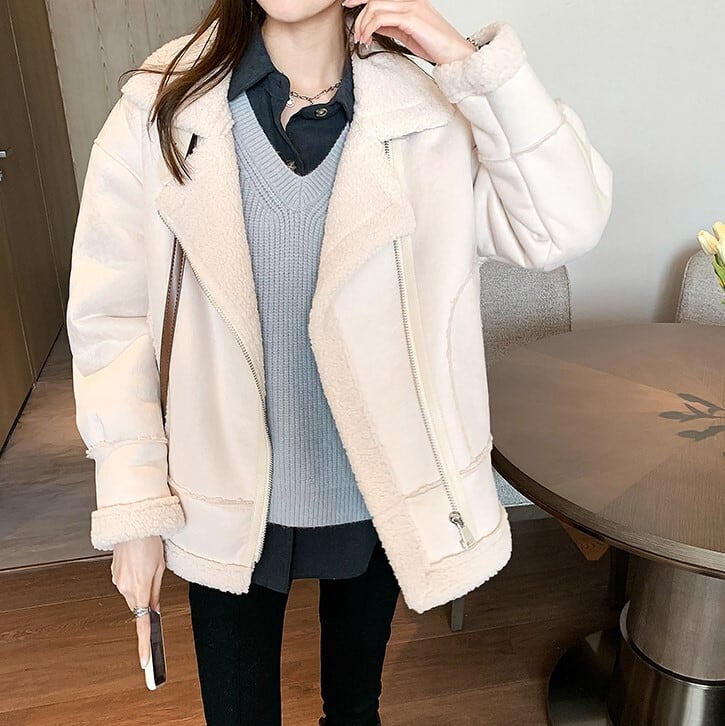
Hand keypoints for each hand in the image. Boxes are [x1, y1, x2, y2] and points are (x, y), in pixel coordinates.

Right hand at [111, 535, 165, 668]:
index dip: (145, 644)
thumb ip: (156, 591)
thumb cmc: (150, 541)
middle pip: (139, 605)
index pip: (143, 623)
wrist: (132, 523)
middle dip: (147, 599)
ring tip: (148, 563)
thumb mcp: (160, 567)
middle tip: (155, 576)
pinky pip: (127, 583)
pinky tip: (138, 562)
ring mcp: (117, 581)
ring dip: (141, 585)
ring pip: (133, 594)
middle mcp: (125, 588)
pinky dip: (134, 577)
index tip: (145, 661)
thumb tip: (154, 610)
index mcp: (140, 588)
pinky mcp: (114, 574)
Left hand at [342, 0, 476, 64]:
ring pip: (374, 6)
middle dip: (358, 12)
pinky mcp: (411, 17)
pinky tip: (368, 40)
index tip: (348, 4)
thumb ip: (390, 25)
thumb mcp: (406, 33)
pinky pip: (380, 18)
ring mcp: (411, 6)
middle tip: (355, 32)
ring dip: (362, 23)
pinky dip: (369, 29)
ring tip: (361, 39)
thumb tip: (372, 26)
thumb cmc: (434, 45)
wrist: (454, 54)